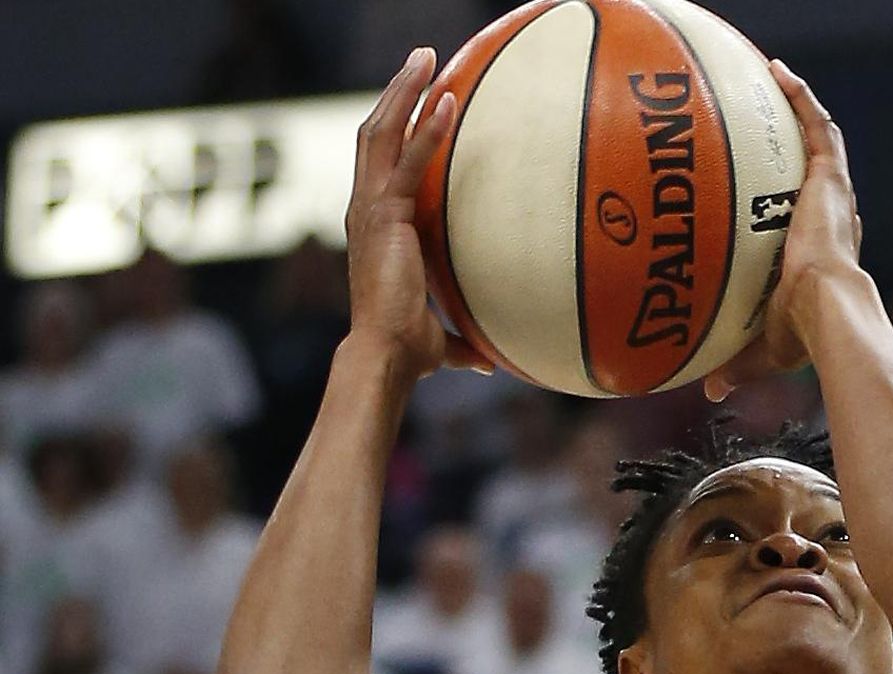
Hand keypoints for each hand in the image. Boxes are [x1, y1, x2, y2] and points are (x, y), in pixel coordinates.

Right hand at [346, 53, 484, 386]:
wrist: (387, 354)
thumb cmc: (409, 349)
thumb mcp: (443, 340)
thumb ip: (464, 343)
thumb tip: (491, 362)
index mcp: (376, 224)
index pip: (384, 161)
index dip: (399, 127)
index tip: (423, 101)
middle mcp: (366, 207)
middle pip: (376, 131)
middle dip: (398, 91)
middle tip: (423, 59)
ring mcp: (370, 206)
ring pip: (382, 131)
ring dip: (404, 91)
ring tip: (426, 58)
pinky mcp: (385, 214)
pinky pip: (408, 160)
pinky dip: (426, 129)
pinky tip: (447, 102)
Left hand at [705, 61, 863, 400]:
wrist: (829, 312)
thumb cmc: (805, 336)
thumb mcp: (765, 349)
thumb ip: (737, 363)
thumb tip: (708, 392)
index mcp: (827, 254)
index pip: (816, 220)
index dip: (801, 202)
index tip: (780, 192)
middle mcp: (835, 219)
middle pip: (822, 174)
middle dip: (804, 148)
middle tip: (778, 129)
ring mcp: (833, 196)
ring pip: (822, 142)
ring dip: (803, 111)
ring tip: (779, 80)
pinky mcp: (830, 179)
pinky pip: (816, 126)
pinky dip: (800, 98)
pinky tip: (778, 72)